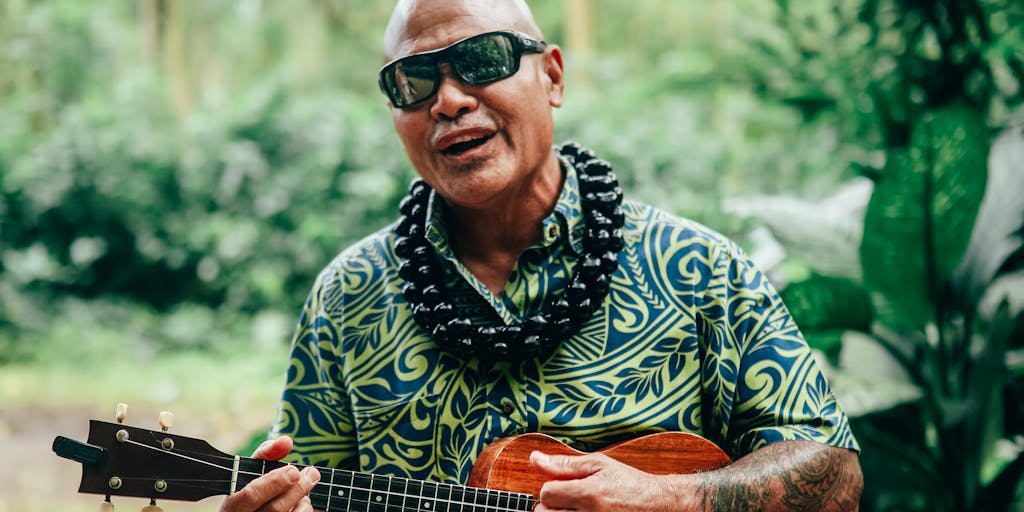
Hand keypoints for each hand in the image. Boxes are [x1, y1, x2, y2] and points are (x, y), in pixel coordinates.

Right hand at [220, 436, 320, 511]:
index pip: (251, 495)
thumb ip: (267, 454)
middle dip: (298, 489)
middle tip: (312, 474)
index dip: (275, 482)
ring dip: (303, 503)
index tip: (293, 470)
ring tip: (304, 492)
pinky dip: (304, 511)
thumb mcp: (252, 472)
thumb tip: (286, 441)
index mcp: (232, 505)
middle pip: (275, 509)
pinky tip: (303, 504)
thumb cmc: (250, 492)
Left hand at [529, 450, 690, 511]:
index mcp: (588, 494)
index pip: (546, 494)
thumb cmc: (627, 482)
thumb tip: (535, 458)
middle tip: (568, 499)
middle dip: (551, 504)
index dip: (552, 487)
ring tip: (574, 508)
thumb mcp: (598, 464)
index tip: (563, 485)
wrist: (655, 504)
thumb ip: (564, 463)